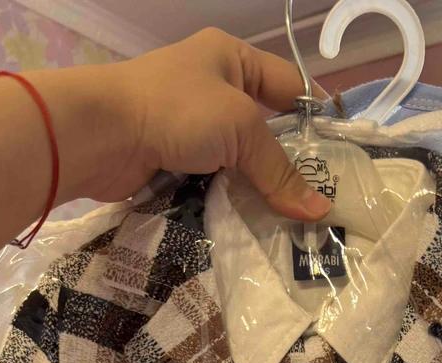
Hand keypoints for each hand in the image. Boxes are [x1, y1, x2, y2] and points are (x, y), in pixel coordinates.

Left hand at [90, 28, 331, 219]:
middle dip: (289, 164)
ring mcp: (190, 126)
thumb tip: (320, 211)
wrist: (100, 134)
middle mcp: (212, 87)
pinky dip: (231, 202)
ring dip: (259, 189)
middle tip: (320, 200)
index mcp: (231, 57)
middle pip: (265, 128)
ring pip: (239, 161)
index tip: (342, 158)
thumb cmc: (175, 109)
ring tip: (292, 222)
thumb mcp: (240, 129)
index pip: (290, 85)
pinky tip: (253, 225)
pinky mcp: (172, 160)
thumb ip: (280, 170)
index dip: (316, 117)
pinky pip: (214, 182)